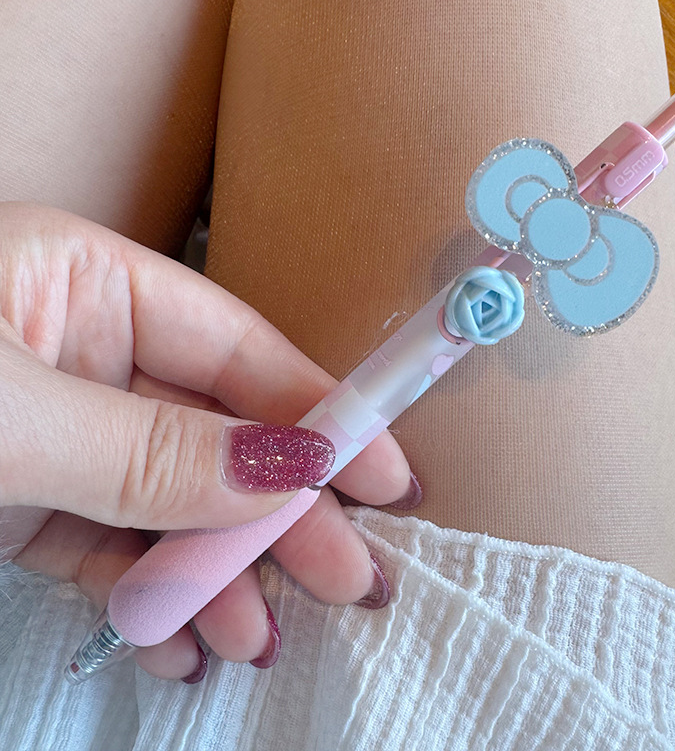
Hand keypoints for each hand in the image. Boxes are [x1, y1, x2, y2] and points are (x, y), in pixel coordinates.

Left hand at [0, 202, 412, 681]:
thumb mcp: (5, 416)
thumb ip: (149, 449)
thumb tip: (291, 472)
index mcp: (84, 283)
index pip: (238, 348)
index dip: (319, 411)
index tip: (386, 473)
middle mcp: (79, 349)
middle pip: (216, 433)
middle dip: (284, 512)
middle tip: (352, 578)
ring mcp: (52, 430)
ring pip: (166, 501)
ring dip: (215, 573)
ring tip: (257, 636)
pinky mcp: (17, 499)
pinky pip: (105, 546)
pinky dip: (144, 595)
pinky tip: (183, 642)